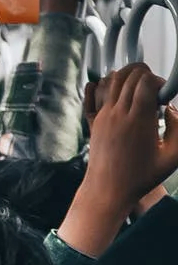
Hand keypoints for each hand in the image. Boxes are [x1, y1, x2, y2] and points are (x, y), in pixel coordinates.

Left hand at [84, 64, 177, 204]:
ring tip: (140, 87)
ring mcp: (103, 116)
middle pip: (129, 76)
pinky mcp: (94, 122)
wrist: (108, 190)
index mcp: (138, 120)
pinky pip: (95, 94)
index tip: (165, 94)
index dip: (159, 81)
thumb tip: (170, 108)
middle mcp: (117, 114)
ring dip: (127, 76)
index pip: (145, 81)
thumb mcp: (173, 156)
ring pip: (112, 80)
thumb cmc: (142, 177)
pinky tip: (117, 88)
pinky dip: (106, 84)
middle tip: (155, 89)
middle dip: (146, 74)